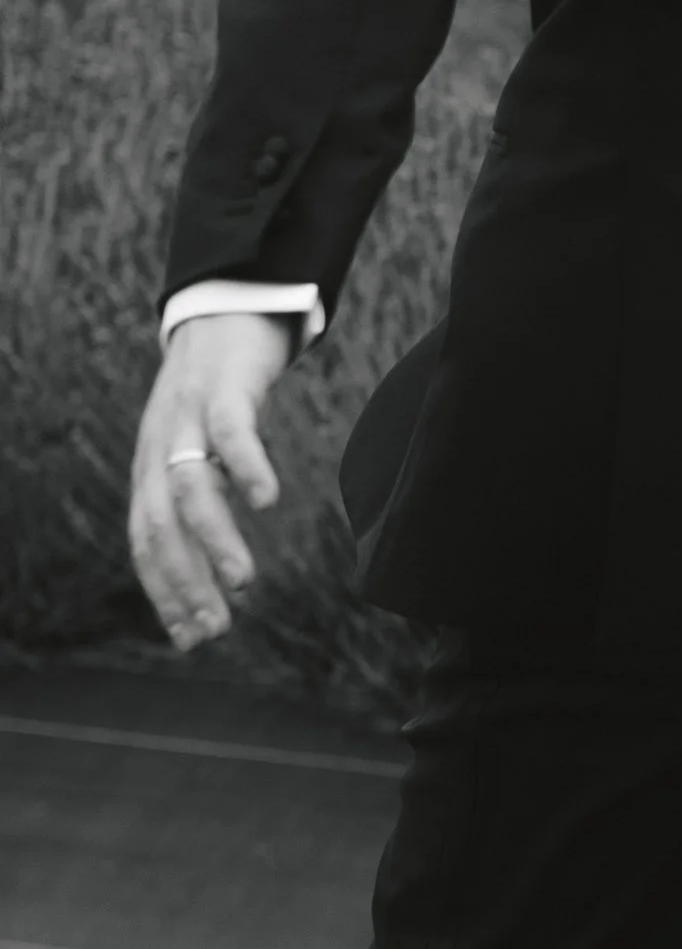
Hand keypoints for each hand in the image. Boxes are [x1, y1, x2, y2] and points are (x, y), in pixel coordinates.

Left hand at [128, 314, 293, 650]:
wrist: (223, 310)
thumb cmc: (217, 393)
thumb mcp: (198, 452)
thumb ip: (202, 502)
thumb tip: (216, 570)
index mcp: (151, 471)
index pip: (147, 543)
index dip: (166, 592)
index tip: (192, 638)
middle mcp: (159, 449)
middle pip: (161, 526)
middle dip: (184, 584)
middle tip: (214, 630)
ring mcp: (187, 418)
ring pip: (191, 488)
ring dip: (214, 539)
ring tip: (243, 580)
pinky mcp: (222, 388)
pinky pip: (230, 431)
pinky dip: (245, 466)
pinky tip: (267, 500)